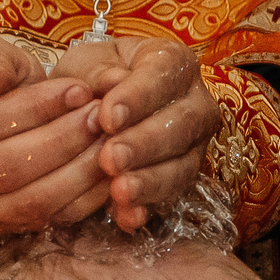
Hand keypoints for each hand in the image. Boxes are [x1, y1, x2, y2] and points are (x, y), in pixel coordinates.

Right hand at [0, 36, 112, 230]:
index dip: (34, 108)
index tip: (78, 90)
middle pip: (3, 168)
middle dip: (61, 141)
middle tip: (100, 118)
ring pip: (25, 202)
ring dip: (75, 173)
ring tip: (108, 142)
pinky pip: (42, 221)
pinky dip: (79, 199)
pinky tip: (105, 173)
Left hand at [50, 36, 222, 230]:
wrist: (91, 106)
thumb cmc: (91, 78)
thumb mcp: (84, 65)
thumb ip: (95, 72)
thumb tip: (112, 82)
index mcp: (173, 62)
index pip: (165, 74)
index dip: (139, 96)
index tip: (108, 116)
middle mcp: (195, 102)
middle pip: (182, 124)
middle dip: (145, 143)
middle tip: (111, 158)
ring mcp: (193, 144)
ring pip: (182, 165)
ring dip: (150, 180)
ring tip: (119, 190)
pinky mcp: (181, 178)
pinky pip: (171, 196)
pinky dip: (147, 208)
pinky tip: (126, 217)